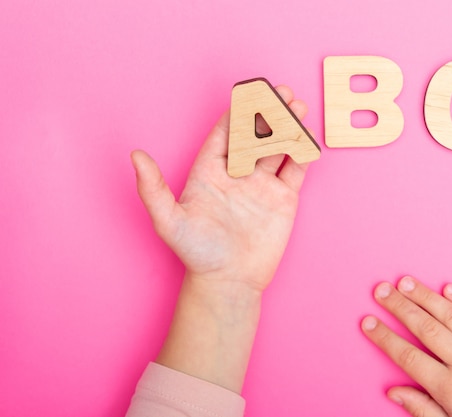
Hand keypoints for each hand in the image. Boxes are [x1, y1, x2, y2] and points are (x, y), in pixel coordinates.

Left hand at [131, 85, 310, 290]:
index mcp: (210, 171)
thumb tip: (135, 155)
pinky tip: (306, 137)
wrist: (229, 282)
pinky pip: (295, 170)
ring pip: (278, 148)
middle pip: (255, 135)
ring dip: (288, 127)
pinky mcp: (284, 199)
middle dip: (268, 113)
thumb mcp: (168, 221)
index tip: (248, 94)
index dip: (236, 113)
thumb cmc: (197, 253)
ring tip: (298, 107)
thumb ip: (153, 188)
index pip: (225, 134)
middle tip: (280, 93)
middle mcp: (237, 174)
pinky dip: (302, 153)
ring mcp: (262, 185)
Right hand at [361, 276, 451, 416]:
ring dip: (426, 297)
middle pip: (425, 328)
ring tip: (406, 282)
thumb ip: (423, 409)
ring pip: (451, 315)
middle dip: (399, 307)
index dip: (384, 338)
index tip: (367, 322)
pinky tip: (449, 288)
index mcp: (451, 388)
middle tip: (380, 290)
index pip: (407, 356)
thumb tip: (393, 392)